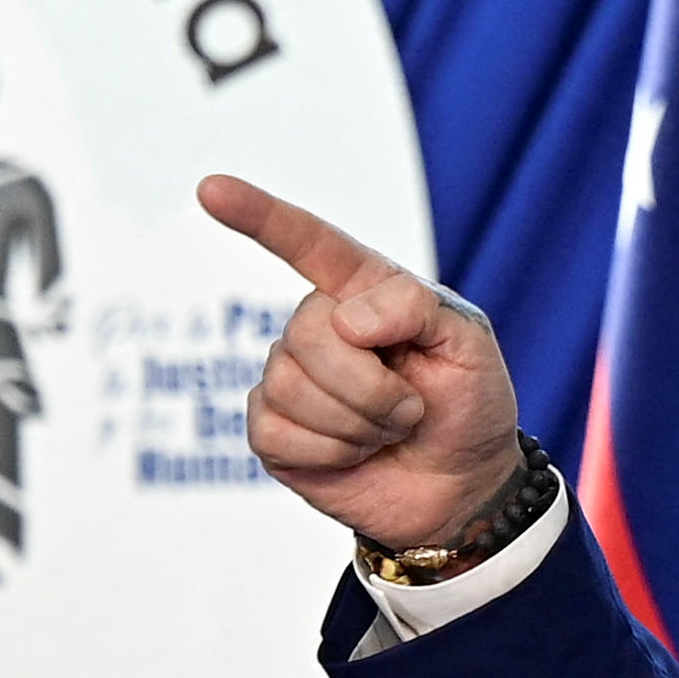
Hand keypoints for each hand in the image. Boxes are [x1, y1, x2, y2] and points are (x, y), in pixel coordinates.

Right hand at [199, 173, 528, 548]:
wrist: (462, 488)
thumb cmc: (468, 406)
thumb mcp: (469, 346)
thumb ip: (417, 308)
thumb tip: (346, 317)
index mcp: (365, 290)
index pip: (308, 243)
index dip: (259, 215)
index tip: (209, 189)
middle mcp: (320, 325)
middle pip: (308, 334)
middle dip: (370, 386)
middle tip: (409, 409)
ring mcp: (289, 377)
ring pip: (290, 387)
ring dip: (356, 423)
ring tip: (386, 430)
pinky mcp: (272, 430)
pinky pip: (274, 431)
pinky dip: (328, 453)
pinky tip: (354, 455)